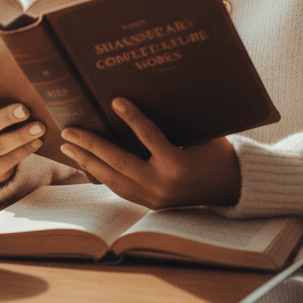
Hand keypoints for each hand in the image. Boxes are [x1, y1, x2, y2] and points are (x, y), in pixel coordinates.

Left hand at [59, 97, 240, 209]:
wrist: (233, 188)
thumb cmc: (219, 153)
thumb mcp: (201, 134)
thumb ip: (174, 123)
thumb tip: (148, 99)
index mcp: (178, 165)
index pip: (150, 137)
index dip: (132, 117)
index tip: (115, 100)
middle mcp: (162, 185)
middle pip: (119, 162)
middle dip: (90, 145)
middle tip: (69, 130)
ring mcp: (154, 198)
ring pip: (112, 179)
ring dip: (88, 161)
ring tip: (68, 147)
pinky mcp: (150, 204)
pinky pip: (119, 188)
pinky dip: (101, 173)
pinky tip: (87, 162)